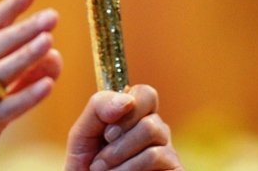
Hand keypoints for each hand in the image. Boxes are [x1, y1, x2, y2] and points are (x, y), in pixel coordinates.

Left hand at [65, 86, 182, 170]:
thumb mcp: (83, 133)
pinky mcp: (174, 170)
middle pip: (150, 113)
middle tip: (103, 151)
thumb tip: (126, 99)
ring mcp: (166, 152)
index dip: (128, 105)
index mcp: (135, 118)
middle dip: (120, 133)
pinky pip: (156, 155)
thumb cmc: (87, 166)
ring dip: (119, 153)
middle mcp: (155, 132)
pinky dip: (129, 168)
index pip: (145, 94)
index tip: (107, 130)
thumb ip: (99, 108)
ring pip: (151, 130)